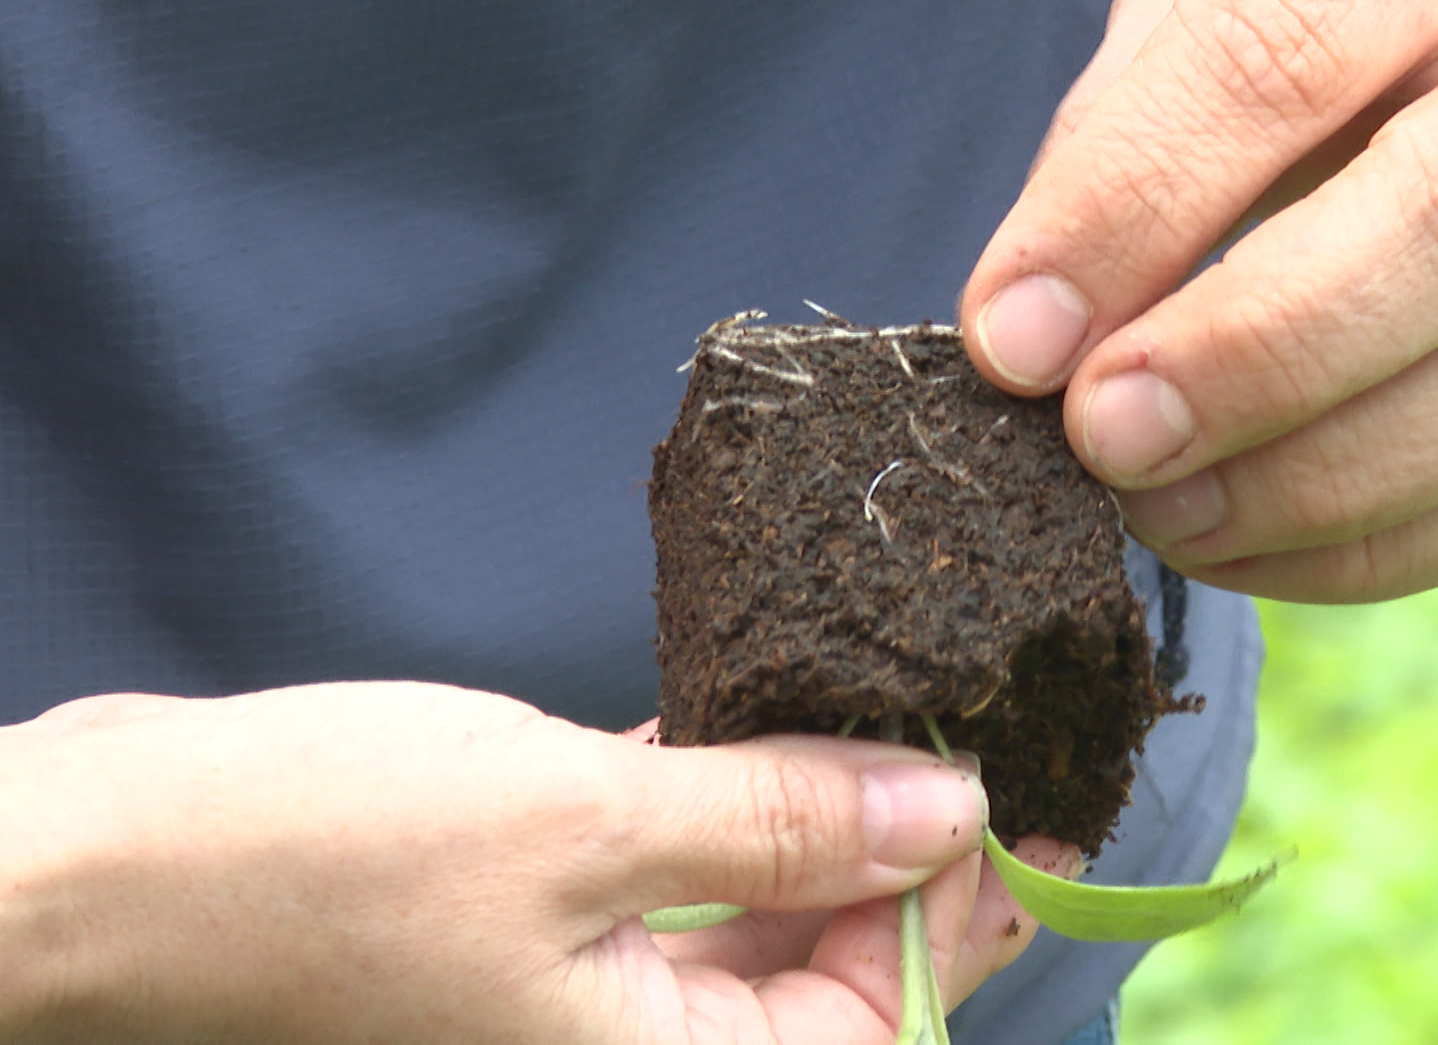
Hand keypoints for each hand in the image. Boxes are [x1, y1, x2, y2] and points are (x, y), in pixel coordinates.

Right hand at [0, 683, 1063, 1042]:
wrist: (101, 861)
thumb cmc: (319, 860)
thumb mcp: (586, 830)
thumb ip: (781, 823)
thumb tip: (953, 812)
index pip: (875, 1018)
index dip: (972, 914)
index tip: (1046, 807)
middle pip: (824, 970)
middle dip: (907, 858)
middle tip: (980, 733)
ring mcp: (571, 988)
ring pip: (748, 910)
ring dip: (815, 814)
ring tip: (893, 712)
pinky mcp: (520, 915)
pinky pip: (661, 867)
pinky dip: (714, 796)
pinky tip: (760, 714)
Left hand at [962, 0, 1437, 599]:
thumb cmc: (1426, 25)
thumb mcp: (1283, 0)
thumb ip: (1158, 130)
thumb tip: (1037, 334)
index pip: (1293, 55)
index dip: (1135, 204)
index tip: (1014, 339)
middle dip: (1256, 358)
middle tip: (1104, 442)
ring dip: (1315, 485)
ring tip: (1162, 515)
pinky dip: (1381, 548)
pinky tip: (1256, 547)